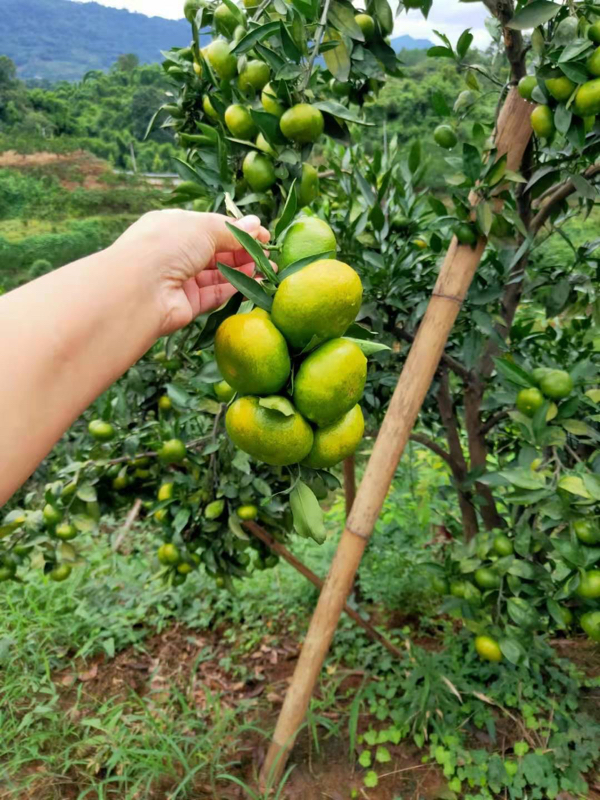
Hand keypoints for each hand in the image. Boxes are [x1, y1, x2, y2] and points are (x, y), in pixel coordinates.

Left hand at [111, 210, 269, 335]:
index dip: (238, 231)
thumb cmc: (166, 245)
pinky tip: (254, 282)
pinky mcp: (187, 304)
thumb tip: (256, 225)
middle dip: (243, 252)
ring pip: (217, 274)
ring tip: (267, 270)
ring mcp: (180, 279)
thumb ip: (232, 230)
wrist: (139, 289)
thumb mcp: (203, 227)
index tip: (263, 235)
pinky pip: (214, 294)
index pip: (210, 227)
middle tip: (268, 255)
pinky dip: (234, 288)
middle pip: (216, 251)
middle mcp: (175, 252)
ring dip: (243, 271)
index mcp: (173, 226)